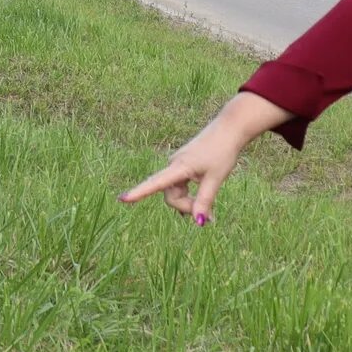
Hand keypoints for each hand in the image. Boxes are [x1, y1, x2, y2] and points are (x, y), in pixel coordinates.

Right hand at [118, 91, 293, 224]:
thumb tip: (198, 222)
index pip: (156, 183)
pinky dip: (190, 196)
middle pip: (171, 195)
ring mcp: (178, 164)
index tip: (123, 199)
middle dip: (187, 208)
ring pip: (176, 191)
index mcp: (179, 167)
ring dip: (189, 203)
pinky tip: (200, 203)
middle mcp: (174, 165)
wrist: (228, 129)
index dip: (139, 192)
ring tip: (211, 214)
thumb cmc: (222, 152)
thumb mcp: (216, 178)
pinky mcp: (184, 164)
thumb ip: (205, 200)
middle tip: (211, 218)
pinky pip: (181, 185)